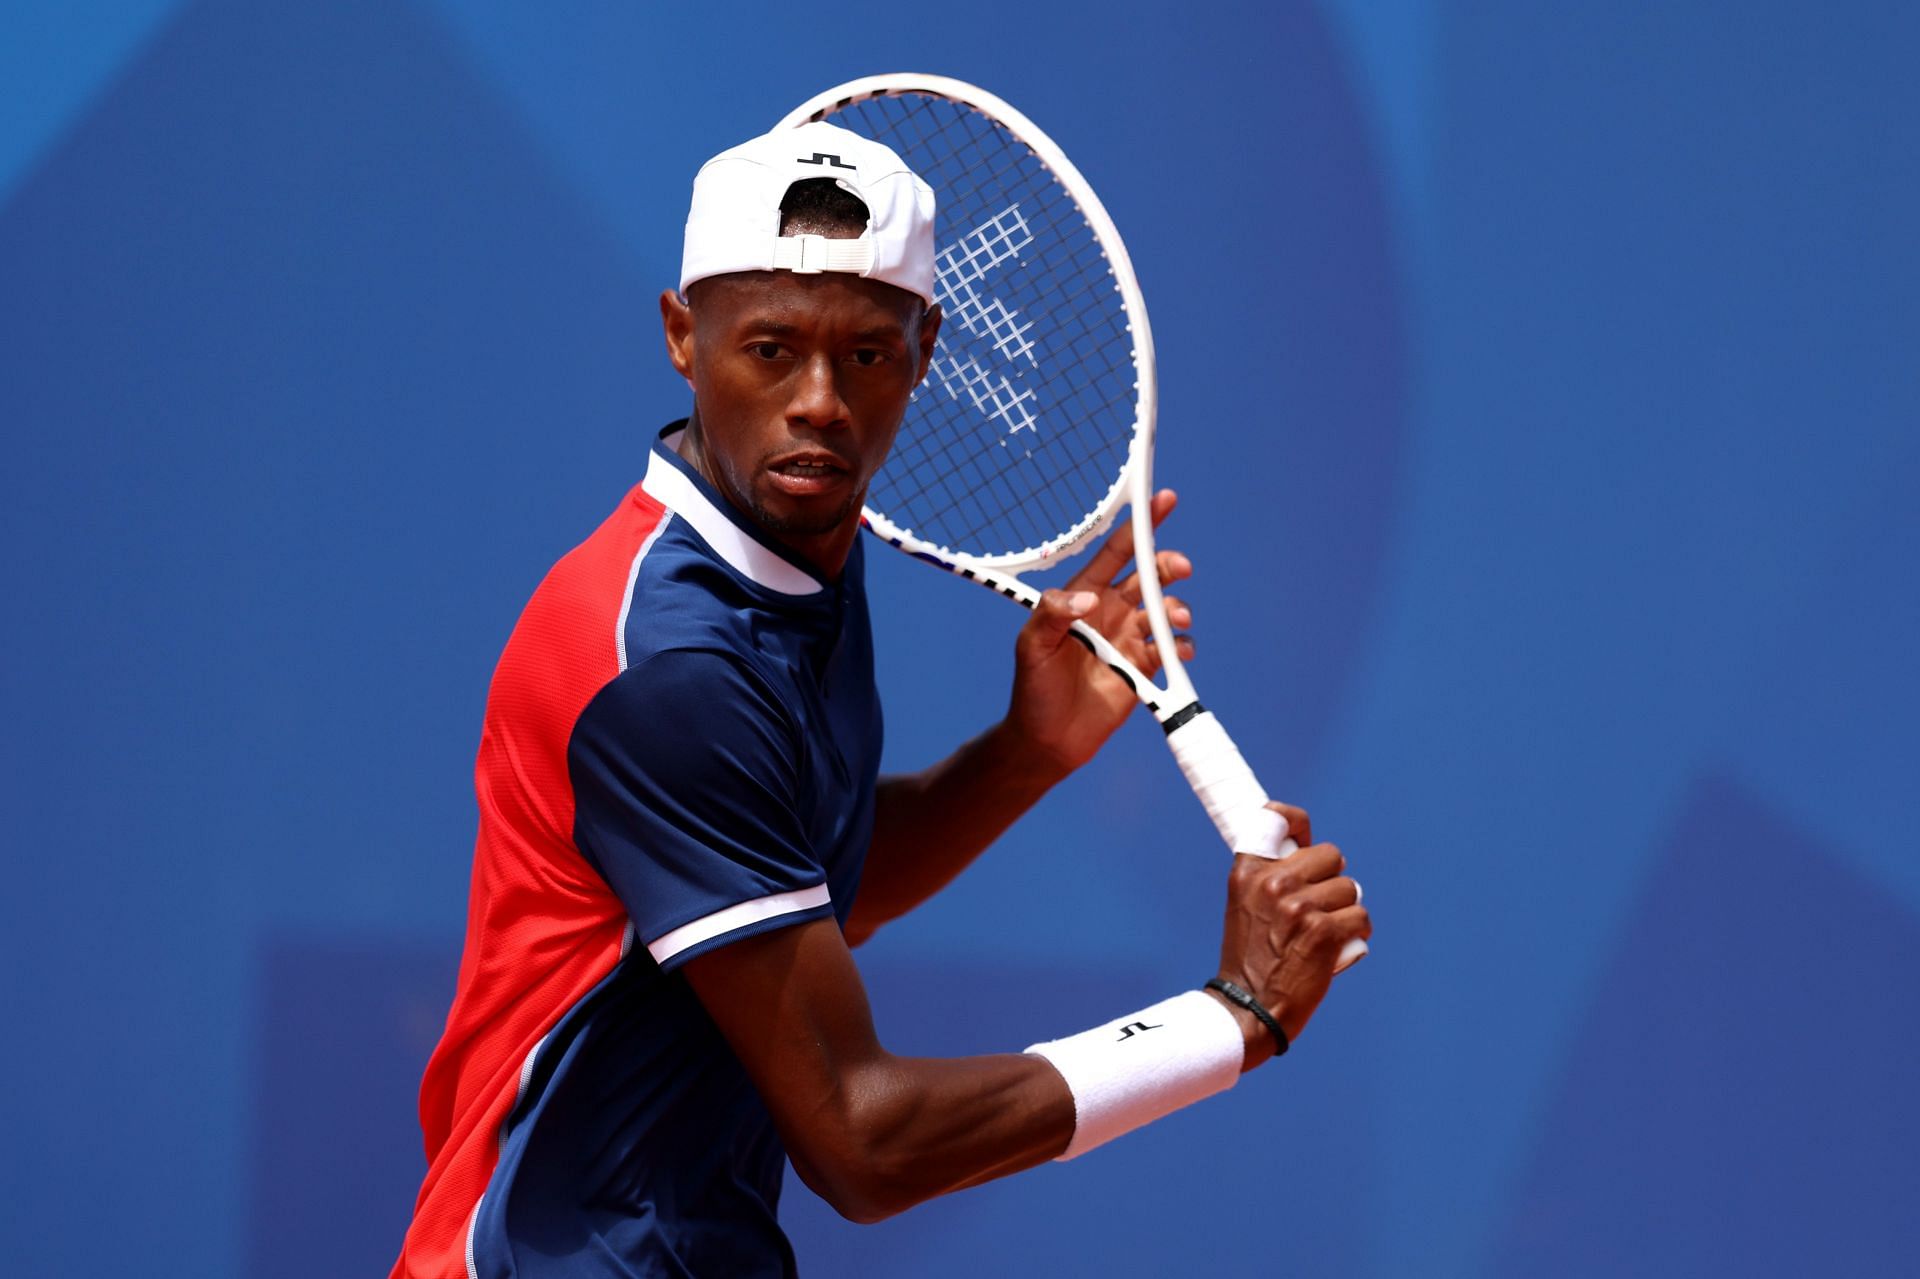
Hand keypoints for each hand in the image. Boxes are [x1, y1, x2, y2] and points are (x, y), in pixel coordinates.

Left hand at [1003, 489, 1193, 773]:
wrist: (1047, 741)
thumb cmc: (1032, 689)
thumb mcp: (1032, 648)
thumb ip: (1053, 616)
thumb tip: (1091, 598)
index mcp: (1083, 598)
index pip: (1116, 553)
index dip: (1140, 526)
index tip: (1164, 499)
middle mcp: (1110, 612)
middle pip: (1149, 575)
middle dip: (1168, 565)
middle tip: (1179, 568)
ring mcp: (1129, 640)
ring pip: (1165, 609)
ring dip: (1177, 608)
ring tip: (1176, 620)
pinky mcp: (1144, 669)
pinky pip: (1172, 647)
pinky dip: (1182, 644)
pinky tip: (1178, 650)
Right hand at [1211, 803, 1369, 1067]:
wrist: (1248, 1008)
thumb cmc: (1251, 958)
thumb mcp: (1245, 906)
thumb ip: (1271, 877)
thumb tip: (1312, 853)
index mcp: (1247, 871)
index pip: (1275, 818)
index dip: (1297, 822)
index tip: (1303, 839)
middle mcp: (1272, 883)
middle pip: (1330, 855)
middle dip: (1331, 880)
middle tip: (1317, 908)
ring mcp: (1299, 906)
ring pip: (1350, 888)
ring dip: (1345, 912)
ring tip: (1323, 935)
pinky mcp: (1324, 932)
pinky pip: (1360, 917)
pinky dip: (1355, 935)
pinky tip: (1337, 951)